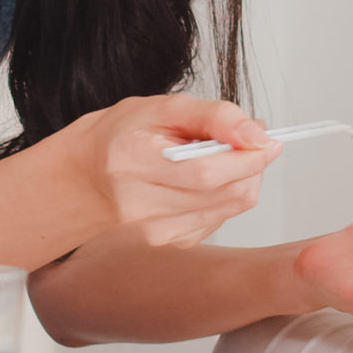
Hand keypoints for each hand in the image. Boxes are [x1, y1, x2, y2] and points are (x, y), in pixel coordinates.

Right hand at [62, 95, 279, 247]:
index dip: (246, 157)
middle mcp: (139, 205)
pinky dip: (225, 196)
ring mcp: (154, 232)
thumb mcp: (162, 107)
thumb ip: (214, 117)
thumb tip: (258, 134)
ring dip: (241, 179)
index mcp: (132, 161)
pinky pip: (220, 219)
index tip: (267, 139)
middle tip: (250, 140)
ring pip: (230, 208)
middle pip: (224, 193)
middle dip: (251, 165)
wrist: (85, 179)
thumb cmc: (120, 137)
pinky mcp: (170, 244)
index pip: (206, 171)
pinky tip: (205, 181)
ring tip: (221, 155)